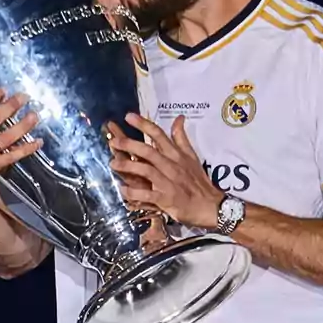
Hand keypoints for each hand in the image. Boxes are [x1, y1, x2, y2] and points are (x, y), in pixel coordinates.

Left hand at [106, 113, 224, 229]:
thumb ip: (181, 138)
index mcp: (176, 155)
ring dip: (128, 166)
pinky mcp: (166, 199)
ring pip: (146, 170)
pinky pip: (146, 194)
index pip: (159, 135)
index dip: (143, 124)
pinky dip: (133, 192)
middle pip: (148, 151)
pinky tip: (122, 189)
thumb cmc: (198, 181)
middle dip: (129, 144)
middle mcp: (171, 166)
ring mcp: (168, 182)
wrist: (209, 206)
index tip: (128, 116)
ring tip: (113, 163)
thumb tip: (179, 118)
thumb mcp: (192, 156)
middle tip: (114, 140)